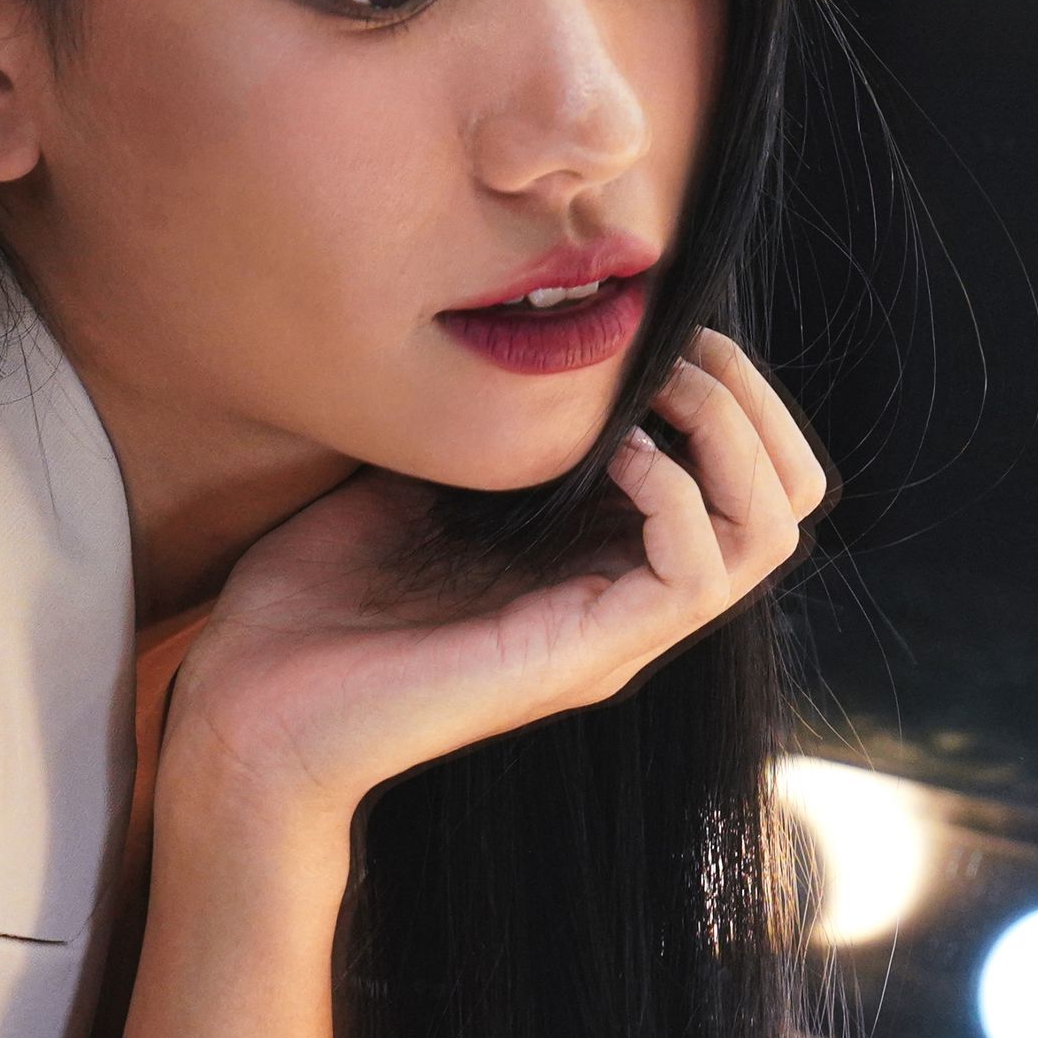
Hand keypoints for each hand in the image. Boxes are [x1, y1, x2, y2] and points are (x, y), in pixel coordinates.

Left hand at [150, 330, 826, 844]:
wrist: (253, 707)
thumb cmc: (313, 601)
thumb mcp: (414, 472)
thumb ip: (486, 419)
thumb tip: (531, 332)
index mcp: (598, 557)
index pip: (740, 468)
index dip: (723, 383)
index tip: (653, 330)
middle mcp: (627, 597)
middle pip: (785, 497)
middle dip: (749, 399)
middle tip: (676, 353)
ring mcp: (617, 633)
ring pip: (769, 531)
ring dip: (730, 433)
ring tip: (660, 390)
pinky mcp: (587, 656)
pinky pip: (699, 571)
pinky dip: (676, 488)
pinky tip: (614, 451)